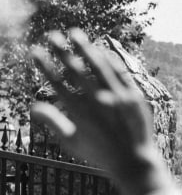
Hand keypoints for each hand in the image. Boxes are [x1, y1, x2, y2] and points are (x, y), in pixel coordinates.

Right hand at [30, 29, 172, 194]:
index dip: (44, 64)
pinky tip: (101, 51)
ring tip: (75, 32)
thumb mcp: (71, 141)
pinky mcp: (133, 97)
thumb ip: (53, 122)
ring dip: (85, 48)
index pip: (56, 81)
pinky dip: (109, 61)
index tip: (34, 50)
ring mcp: (117, 98)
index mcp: (79, 112)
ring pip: (99, 66)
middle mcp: (98, 102)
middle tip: (51, 34)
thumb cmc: (99, 154)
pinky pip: (120, 74)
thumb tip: (33, 106)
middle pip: (76, 69)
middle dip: (61, 49)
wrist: (133, 161)